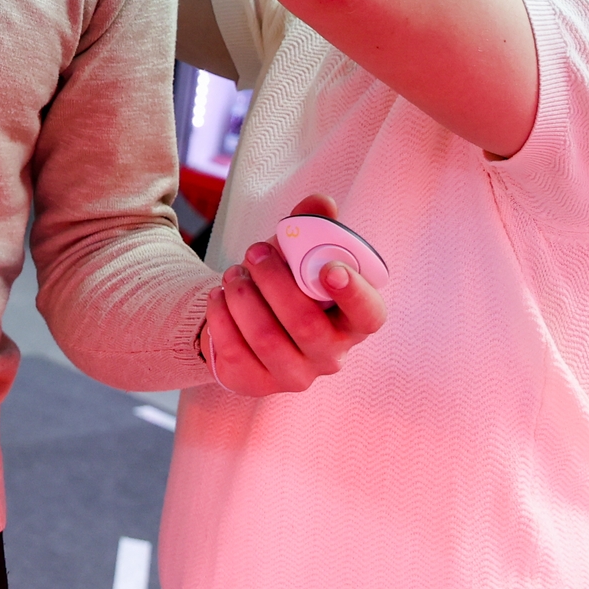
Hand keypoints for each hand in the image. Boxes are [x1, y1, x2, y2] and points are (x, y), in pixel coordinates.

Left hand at [198, 194, 388, 394]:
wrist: (245, 317)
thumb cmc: (283, 283)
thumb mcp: (296, 253)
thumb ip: (311, 226)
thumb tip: (321, 203)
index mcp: (352, 320)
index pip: (369, 315)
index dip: (355, 294)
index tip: (330, 270)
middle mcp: (330, 355)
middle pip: (306, 324)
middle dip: (275, 281)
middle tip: (255, 252)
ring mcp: (294, 375)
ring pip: (267, 338)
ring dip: (243, 296)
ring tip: (232, 273)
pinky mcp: (257, 385)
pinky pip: (235, 353)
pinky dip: (220, 317)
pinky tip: (218, 297)